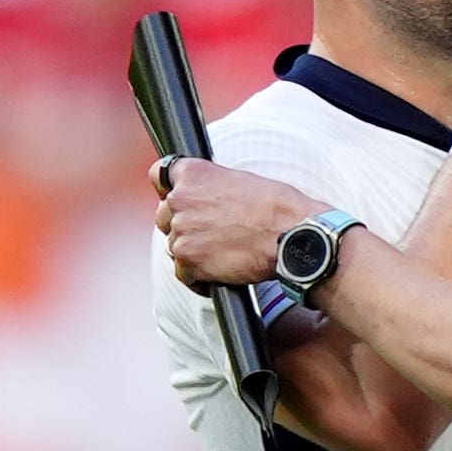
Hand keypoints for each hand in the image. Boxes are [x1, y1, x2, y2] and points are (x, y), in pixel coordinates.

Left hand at [151, 157, 321, 288]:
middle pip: (164, 215)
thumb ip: (212, 187)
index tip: (179, 198)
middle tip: (211, 233)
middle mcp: (180, 199)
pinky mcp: (189, 261)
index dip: (167, 188)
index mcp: (193, 173)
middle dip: (184, 225)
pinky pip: (183, 272)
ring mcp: (182, 232)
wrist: (292, 235)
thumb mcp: (241, 180)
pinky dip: (198, 277)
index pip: (159, 175)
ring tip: (223, 254)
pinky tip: (219, 272)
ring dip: (193, 251)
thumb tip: (207, 200)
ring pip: (175, 245)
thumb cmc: (278, 207)